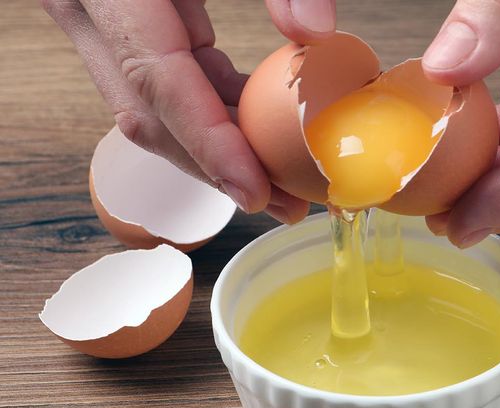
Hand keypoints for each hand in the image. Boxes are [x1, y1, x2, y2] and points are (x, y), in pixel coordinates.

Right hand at [43, 0, 309, 222]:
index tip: (255, 190)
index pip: (159, 84)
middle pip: (151, 117)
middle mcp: (90, 10)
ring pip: (152, 112)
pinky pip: (163, 85)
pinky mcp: (122, 25)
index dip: (209, 146)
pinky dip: (210, 116)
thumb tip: (317, 34)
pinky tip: (257, 139)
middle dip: (217, 169)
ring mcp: (98, 21)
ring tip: (279, 188)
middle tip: (283, 204)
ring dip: (216, 155)